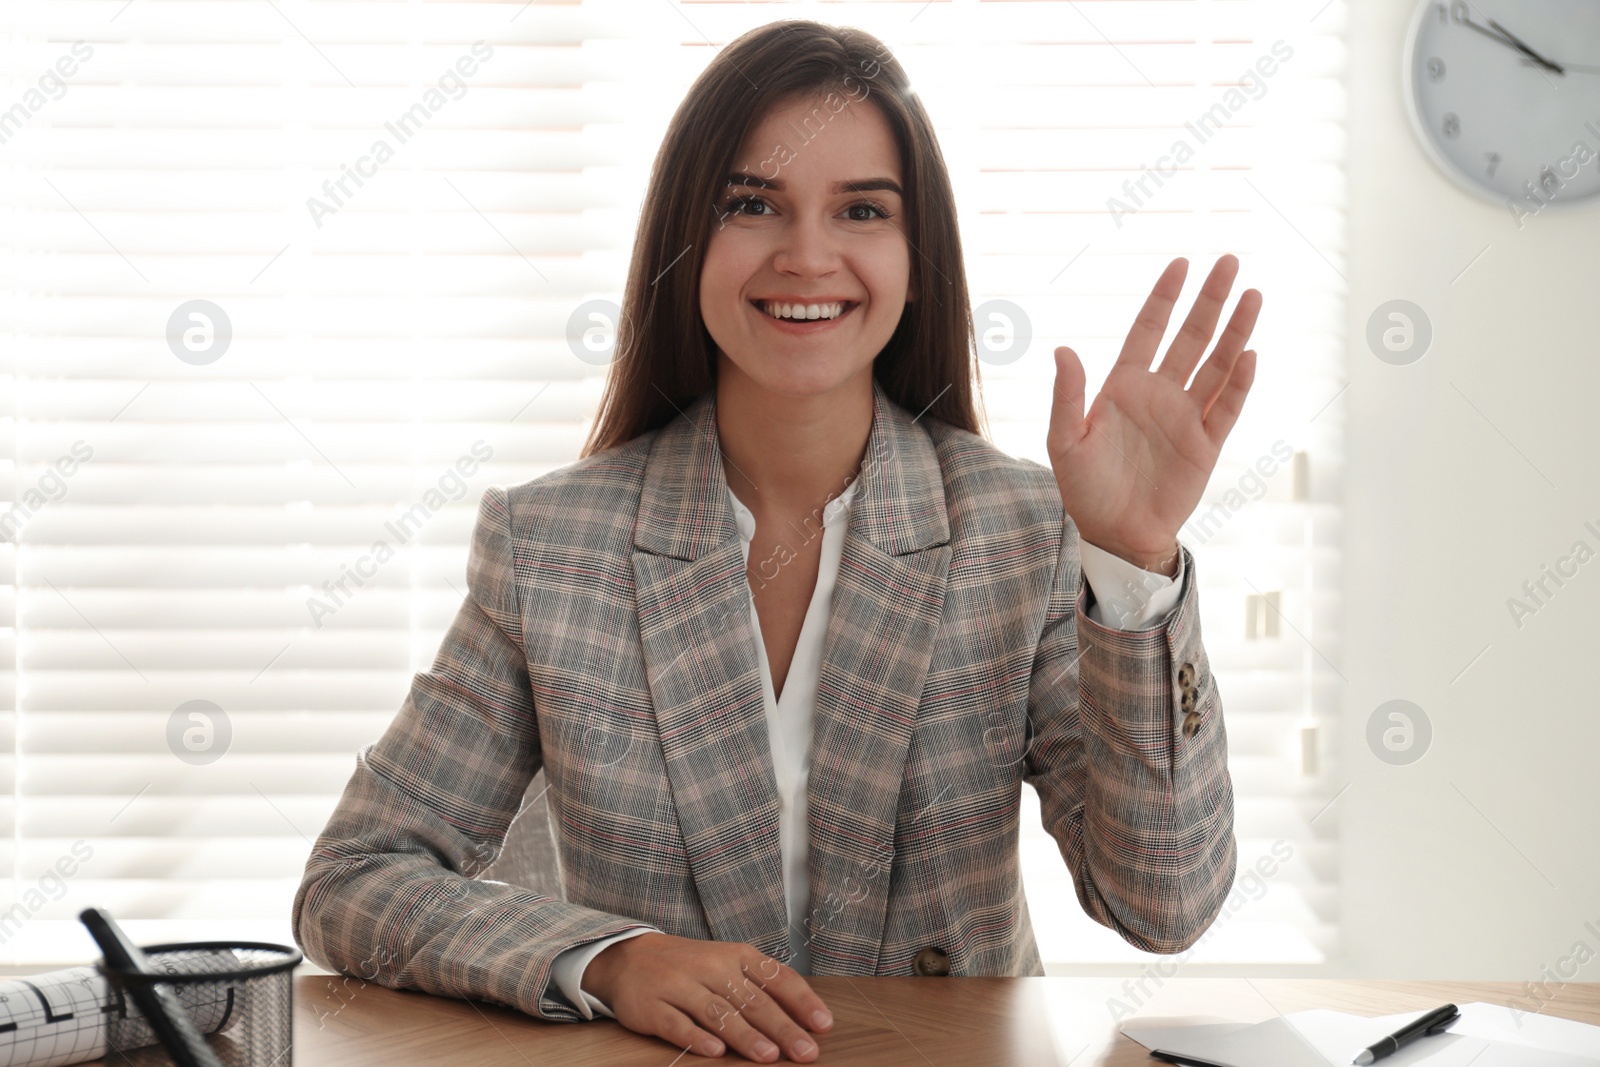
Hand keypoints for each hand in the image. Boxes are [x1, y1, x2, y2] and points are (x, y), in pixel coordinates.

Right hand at [584, 932, 832, 1061]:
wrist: (629, 957)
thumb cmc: (690, 965)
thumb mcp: (727, 962)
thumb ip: (761, 986)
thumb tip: (803, 1017)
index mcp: (735, 955)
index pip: (776, 977)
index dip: (802, 1001)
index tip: (823, 1024)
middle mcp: (711, 968)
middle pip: (752, 1000)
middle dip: (782, 1028)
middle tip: (805, 1051)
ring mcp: (680, 987)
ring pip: (719, 1013)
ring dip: (746, 1035)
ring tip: (768, 1055)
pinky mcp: (653, 1007)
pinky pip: (678, 1024)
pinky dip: (697, 1038)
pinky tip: (716, 1052)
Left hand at [1047, 254, 1261, 573]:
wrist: (1115, 533)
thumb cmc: (1085, 488)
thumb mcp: (1064, 441)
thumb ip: (1066, 396)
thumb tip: (1063, 349)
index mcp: (1124, 386)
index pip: (1148, 330)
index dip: (1165, 298)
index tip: (1181, 264)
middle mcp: (1160, 394)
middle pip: (1191, 337)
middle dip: (1209, 300)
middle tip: (1228, 262)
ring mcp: (1186, 417)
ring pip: (1217, 365)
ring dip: (1234, 331)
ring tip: (1252, 295)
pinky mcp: (1206, 445)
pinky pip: (1227, 408)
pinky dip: (1239, 383)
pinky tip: (1249, 356)